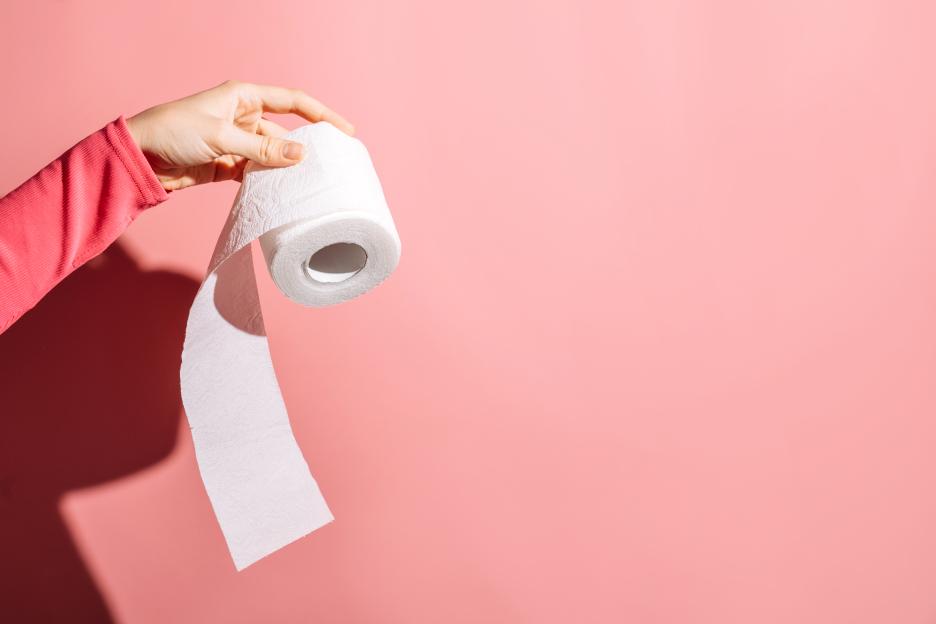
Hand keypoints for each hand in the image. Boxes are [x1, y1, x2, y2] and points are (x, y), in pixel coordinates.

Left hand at [126, 80, 353, 191]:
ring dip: (285, 170)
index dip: (322, 115)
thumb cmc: (174, 132)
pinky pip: (257, 172)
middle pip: (285, 132)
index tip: (345, 132)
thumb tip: (301, 155)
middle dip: (306, 148)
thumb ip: (262, 149)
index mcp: (244, 96)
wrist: (139, 157)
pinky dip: (268, 182)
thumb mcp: (221, 137)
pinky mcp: (228, 164)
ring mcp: (237, 141)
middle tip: (330, 166)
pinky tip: (281, 194)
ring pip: (272, 156)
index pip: (293, 102)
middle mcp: (243, 116)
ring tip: (308, 186)